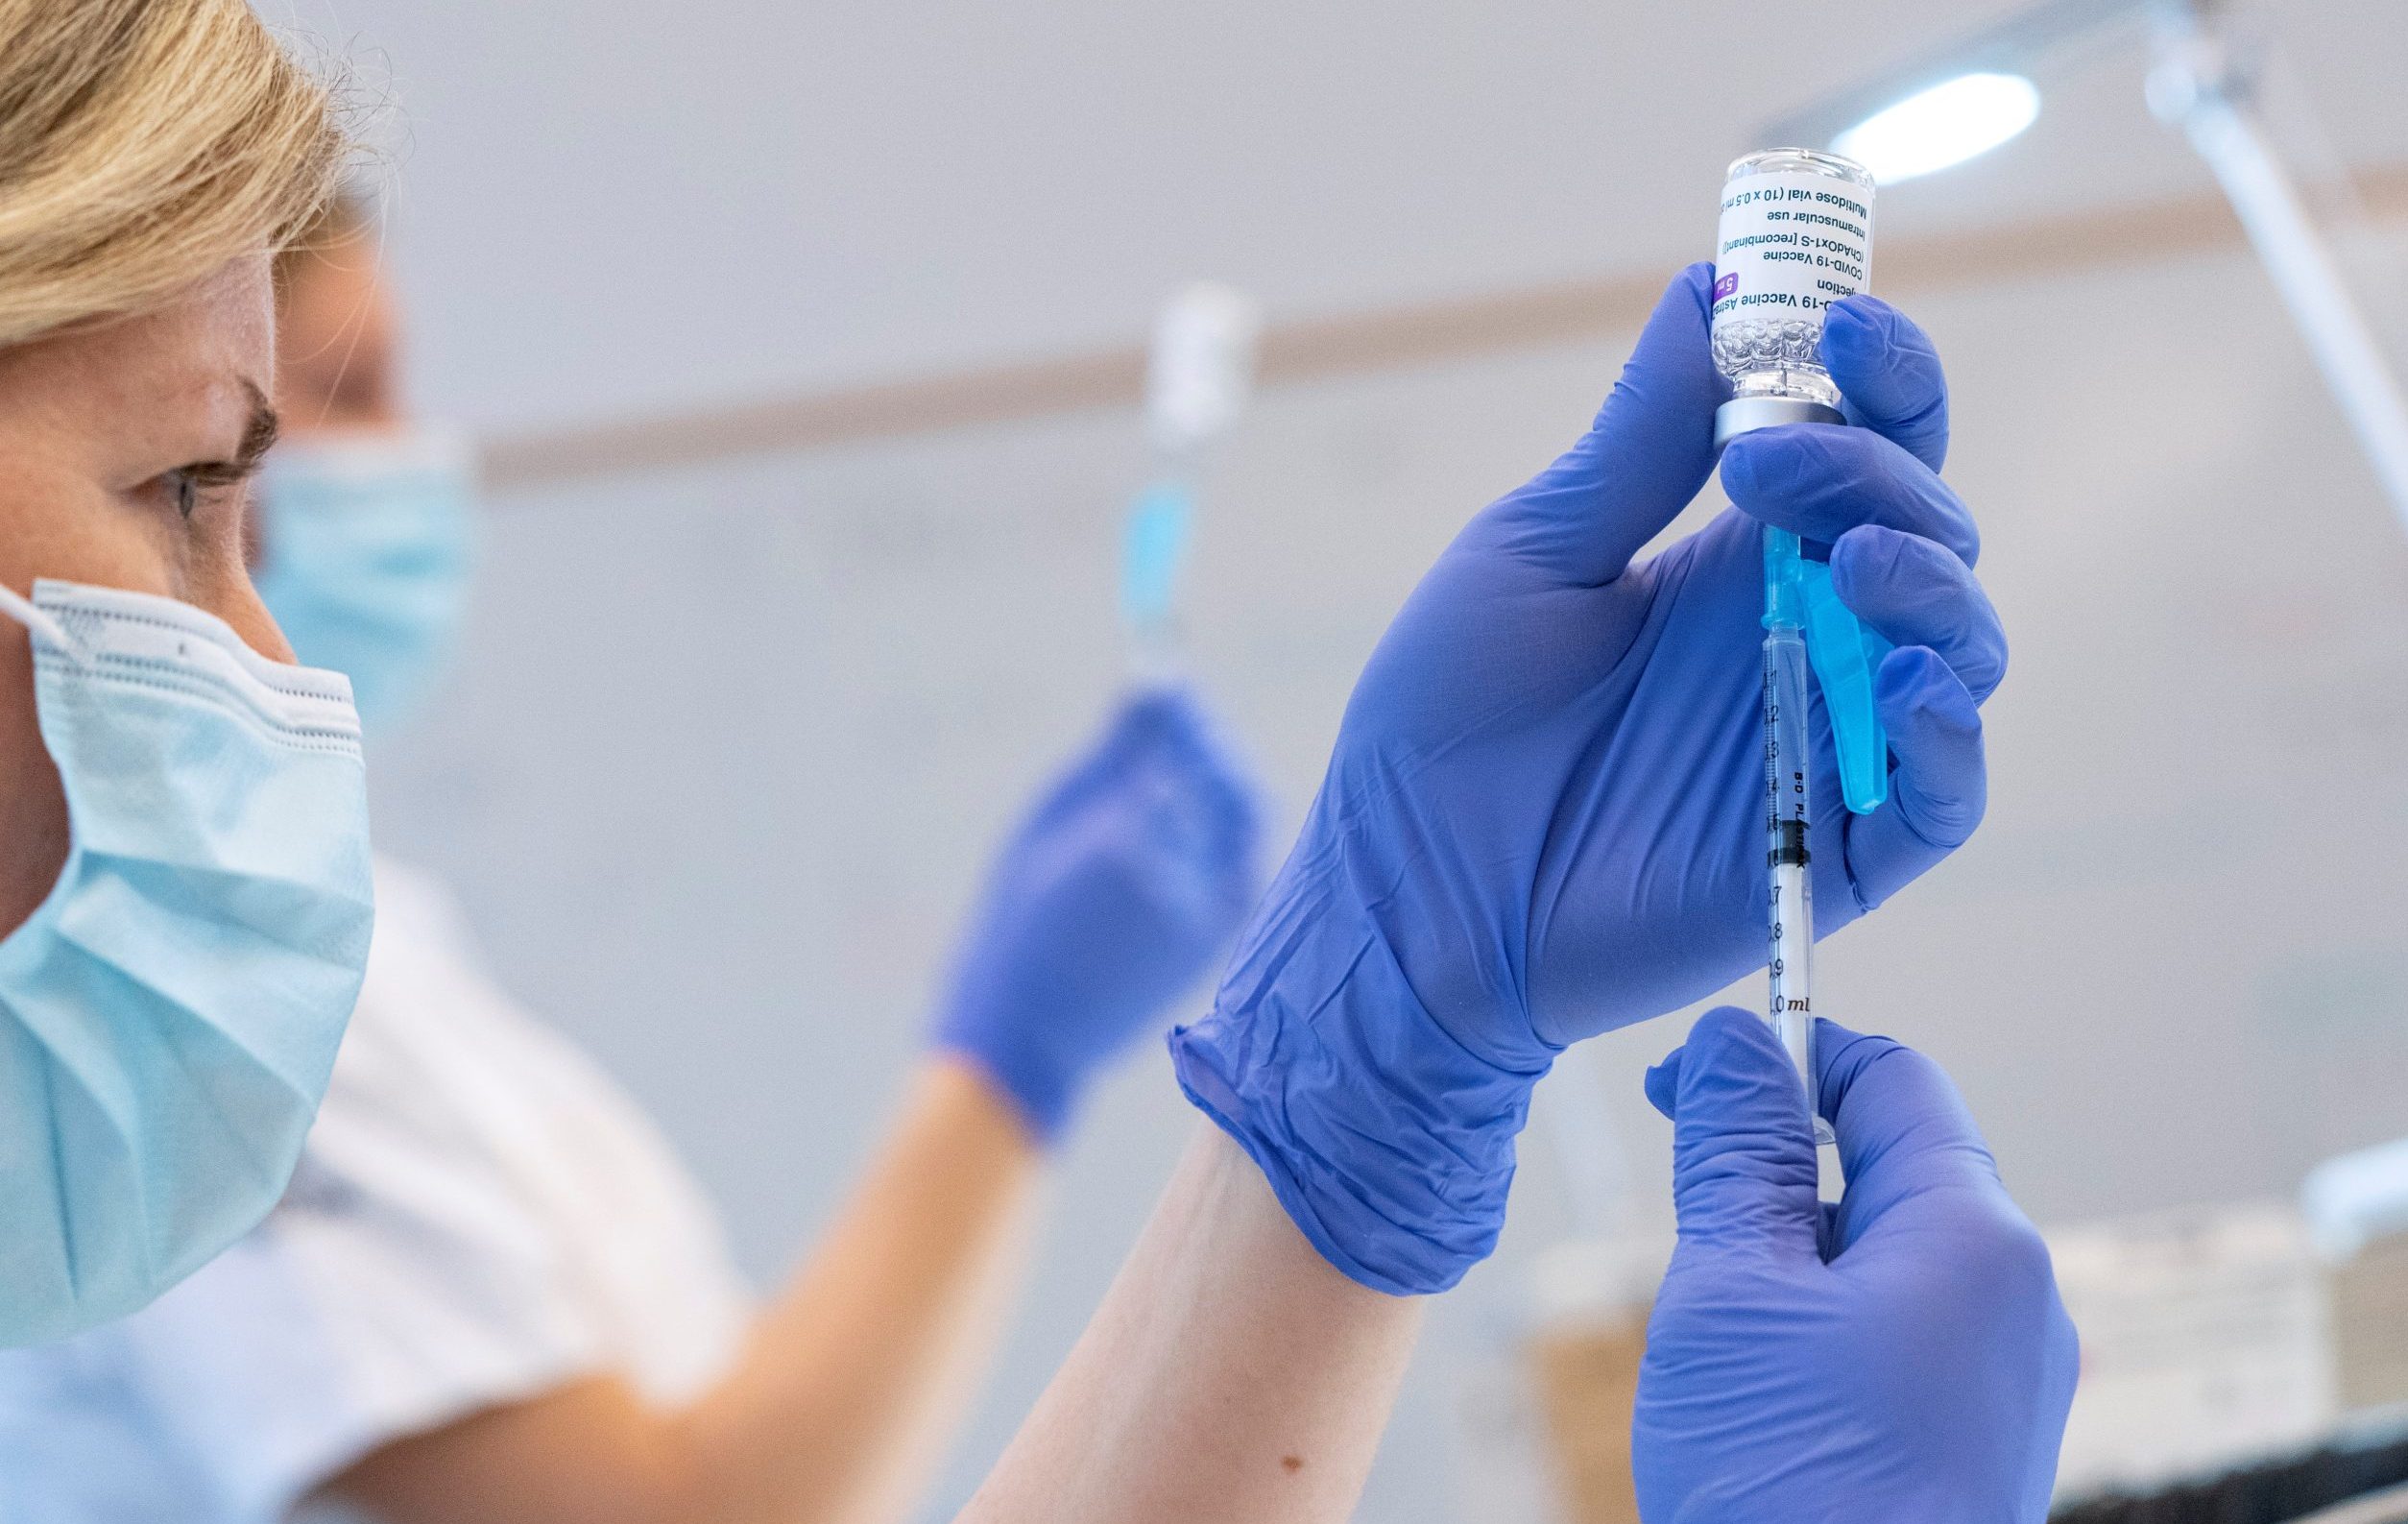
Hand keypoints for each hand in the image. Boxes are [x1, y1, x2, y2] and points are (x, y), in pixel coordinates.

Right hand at [936, 686, 1262, 1142]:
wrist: (1029, 1036)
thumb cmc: (1021, 921)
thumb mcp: (1047, 827)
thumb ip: (1109, 758)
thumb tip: (1151, 685)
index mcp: (1130, 839)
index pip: (1188, 750)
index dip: (1185, 713)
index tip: (1169, 686)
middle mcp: (1183, 880)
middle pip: (1233, 786)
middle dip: (1211, 746)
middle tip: (1180, 722)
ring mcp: (1210, 918)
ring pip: (1241, 829)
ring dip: (1216, 789)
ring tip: (1166, 777)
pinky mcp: (1220, 945)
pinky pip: (1235, 867)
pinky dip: (1215, 835)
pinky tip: (1174, 830)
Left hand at [1171, 264, 2004, 1292]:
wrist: (1406, 895)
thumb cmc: (1445, 724)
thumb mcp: (1532, 556)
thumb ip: (1637, 443)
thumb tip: (1709, 285)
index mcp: (1735, 555)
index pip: (1863, 442)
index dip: (1879, 373)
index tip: (1840, 318)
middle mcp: (1802, 637)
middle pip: (1922, 525)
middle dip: (1875, 470)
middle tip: (1762, 466)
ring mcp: (1827, 741)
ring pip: (1958, 644)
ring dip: (1928, 584)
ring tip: (1848, 564)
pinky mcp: (1837, 852)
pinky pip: (1945, 791)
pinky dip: (1950, 732)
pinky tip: (1903, 681)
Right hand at [1633, 1009, 2077, 1523]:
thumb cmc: (1789, 1491)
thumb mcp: (1728, 1292)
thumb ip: (1732, 1152)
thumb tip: (1731, 1042)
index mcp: (1973, 1238)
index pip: (1890, 1080)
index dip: (1786, 1054)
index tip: (1689, 1076)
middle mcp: (2018, 1298)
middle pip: (1889, 1168)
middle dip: (1777, 1175)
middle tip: (1683, 1219)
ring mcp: (2009, 1378)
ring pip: (1886, 1255)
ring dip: (1791, 1259)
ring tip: (1721, 1338)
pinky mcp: (1982, 1440)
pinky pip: (1902, 1333)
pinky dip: (1822, 1326)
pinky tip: (1762, 1391)